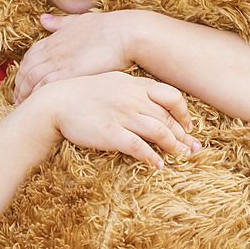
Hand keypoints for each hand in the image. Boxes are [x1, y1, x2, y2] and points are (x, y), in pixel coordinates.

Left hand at [15, 11, 143, 103]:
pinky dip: (36, 95)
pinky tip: (37, 105)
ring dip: (23, 93)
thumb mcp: (80, 20)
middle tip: (16, 98)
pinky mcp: (69, 73)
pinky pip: (44, 86)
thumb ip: (60, 23)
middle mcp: (53, 50)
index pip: (29, 56)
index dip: (22, 70)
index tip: (21, 81)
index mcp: (55, 38)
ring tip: (22, 106)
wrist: (126, 33)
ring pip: (31, 79)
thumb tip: (42, 19)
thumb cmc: (110, 27)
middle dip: (18, 85)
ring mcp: (59, 61)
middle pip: (26, 70)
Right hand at [43, 72, 199, 168]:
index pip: (172, 96)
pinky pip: (139, 147)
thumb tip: (150, 98)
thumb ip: (133, 89)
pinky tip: (158, 166)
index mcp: (136, 85)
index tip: (189, 126)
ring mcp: (124, 116)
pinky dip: (152, 158)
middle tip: (194, 149)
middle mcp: (134, 99)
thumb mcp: (112, 82)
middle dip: (185, 135)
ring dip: (174, 147)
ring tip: (181, 157)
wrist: (55, 103)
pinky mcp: (112, 134)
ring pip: (160, 132)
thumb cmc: (82, 93)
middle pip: (169, 118)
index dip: (184, 113)